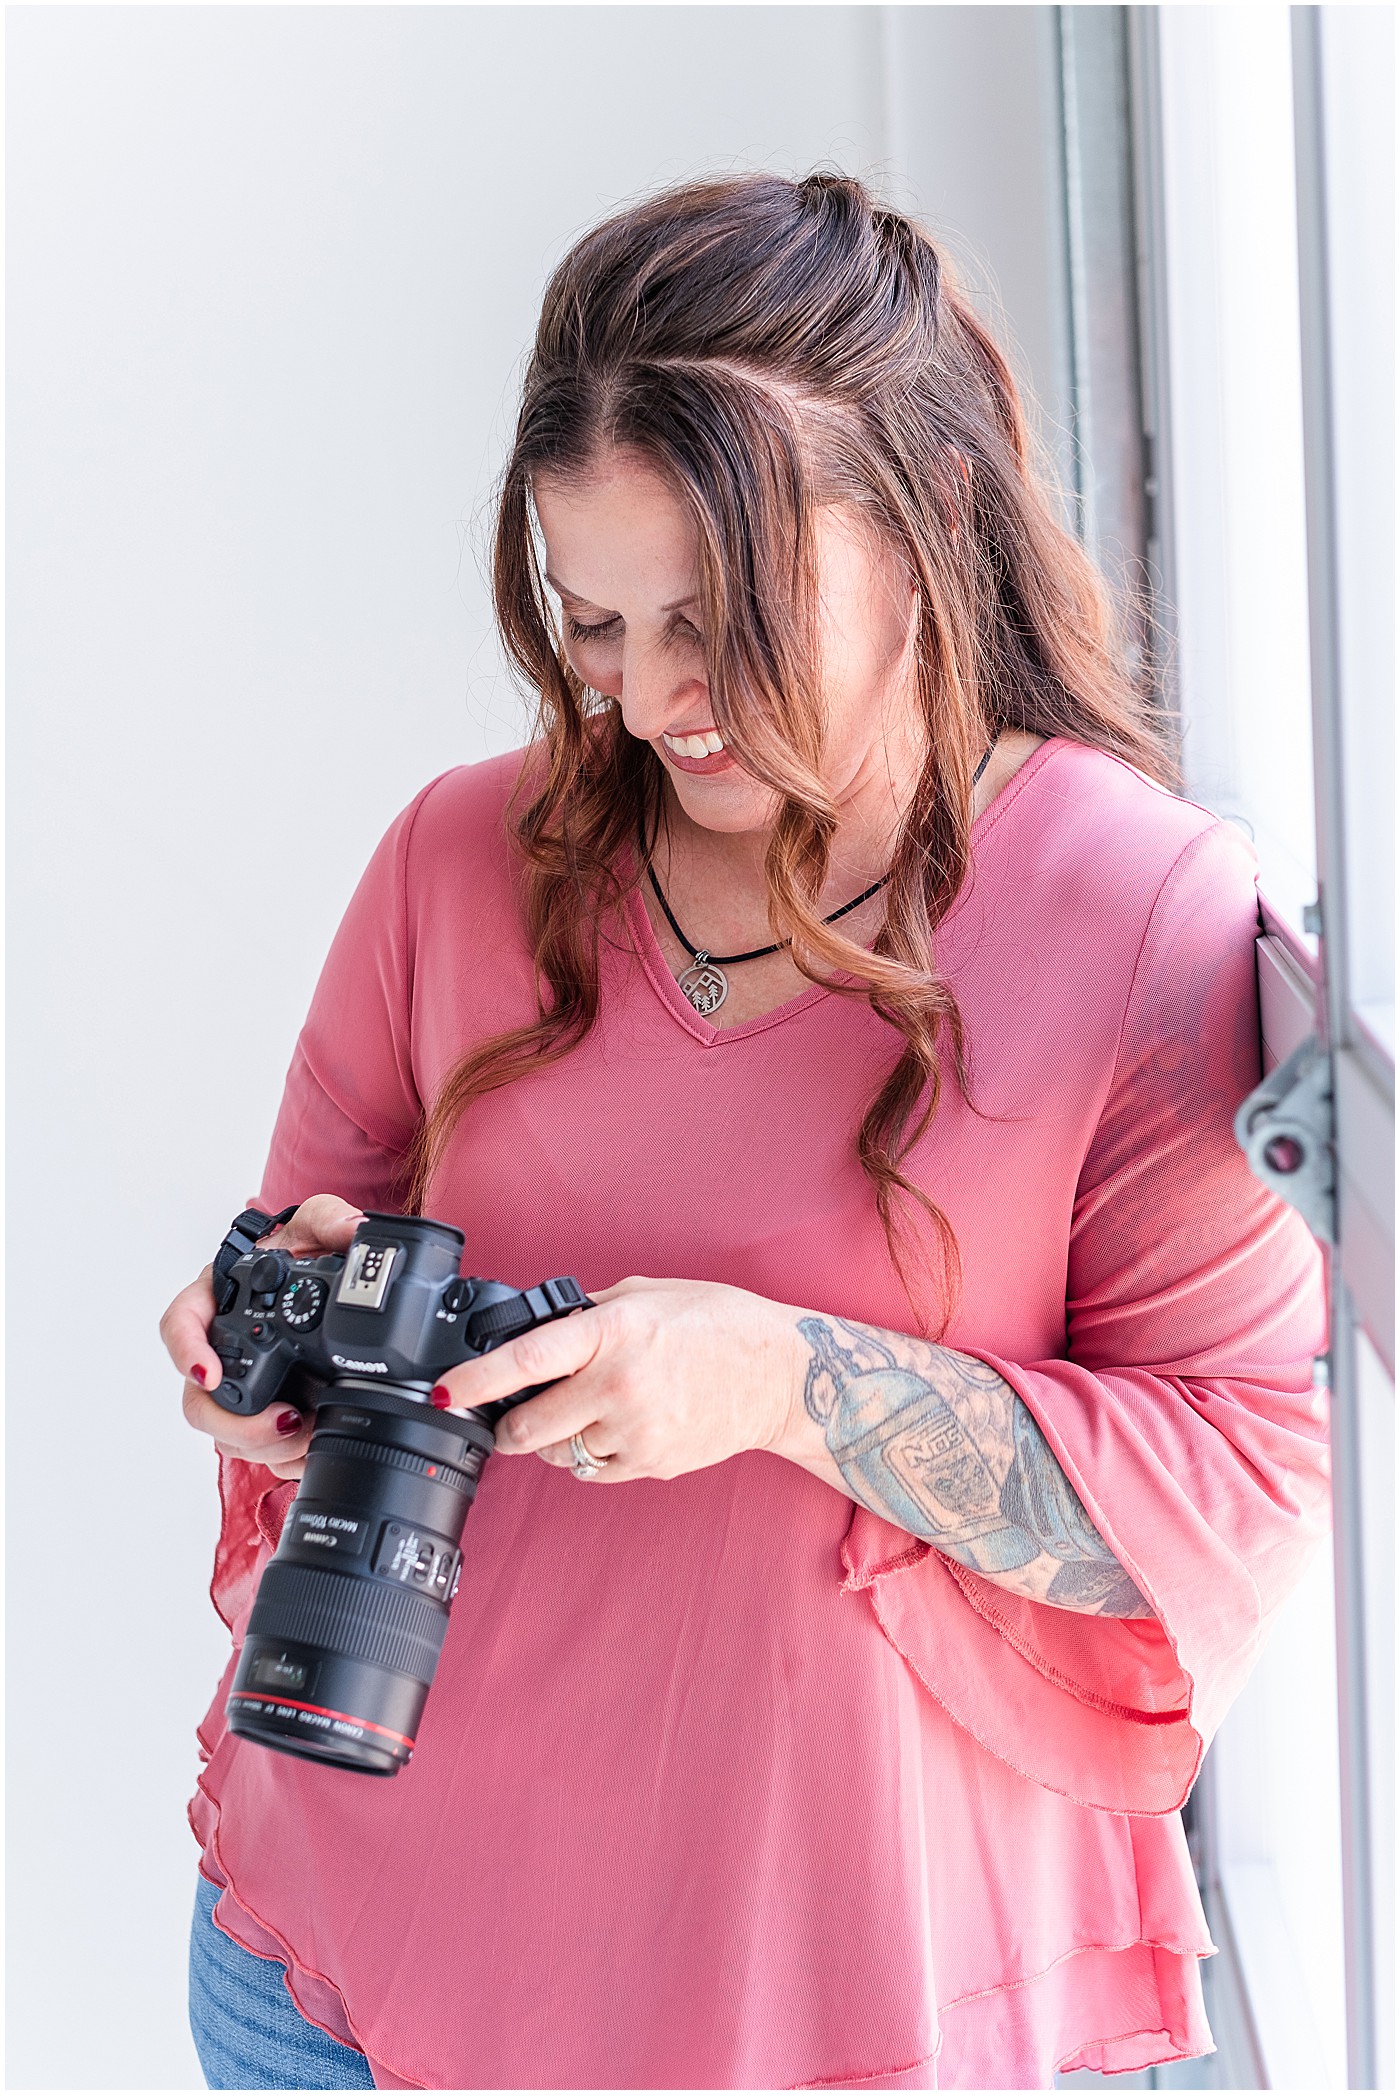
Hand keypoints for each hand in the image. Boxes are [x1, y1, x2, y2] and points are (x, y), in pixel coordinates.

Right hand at [159, 1194, 363, 1482]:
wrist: (334, 1285)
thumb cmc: (305, 1252)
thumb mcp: (317, 1227)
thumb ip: (331, 1219)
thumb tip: (354, 1232)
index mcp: (218, 1299)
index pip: (180, 1325)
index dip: (187, 1352)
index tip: (208, 1375)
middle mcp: (221, 1348)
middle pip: (200, 1399)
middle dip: (236, 1423)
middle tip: (285, 1420)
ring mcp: (242, 1385)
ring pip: (228, 1432)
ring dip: (264, 1443)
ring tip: (308, 1433)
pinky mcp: (266, 1412)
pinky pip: (260, 1447)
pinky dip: (284, 1454)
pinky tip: (312, 1448)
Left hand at [433, 1276, 805, 1482]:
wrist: (780, 1376)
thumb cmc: (716, 1325)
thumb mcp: (646, 1295)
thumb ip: (588, 1315)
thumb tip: (534, 1332)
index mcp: (613, 1331)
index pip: (525, 1360)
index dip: (475, 1381)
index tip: (443, 1392)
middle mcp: (619, 1384)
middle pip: (528, 1426)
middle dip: (508, 1424)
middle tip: (510, 1413)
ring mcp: (635, 1431)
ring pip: (557, 1453)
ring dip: (557, 1437)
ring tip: (592, 1408)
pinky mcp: (649, 1464)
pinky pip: (590, 1471)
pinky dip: (590, 1453)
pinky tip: (619, 1425)